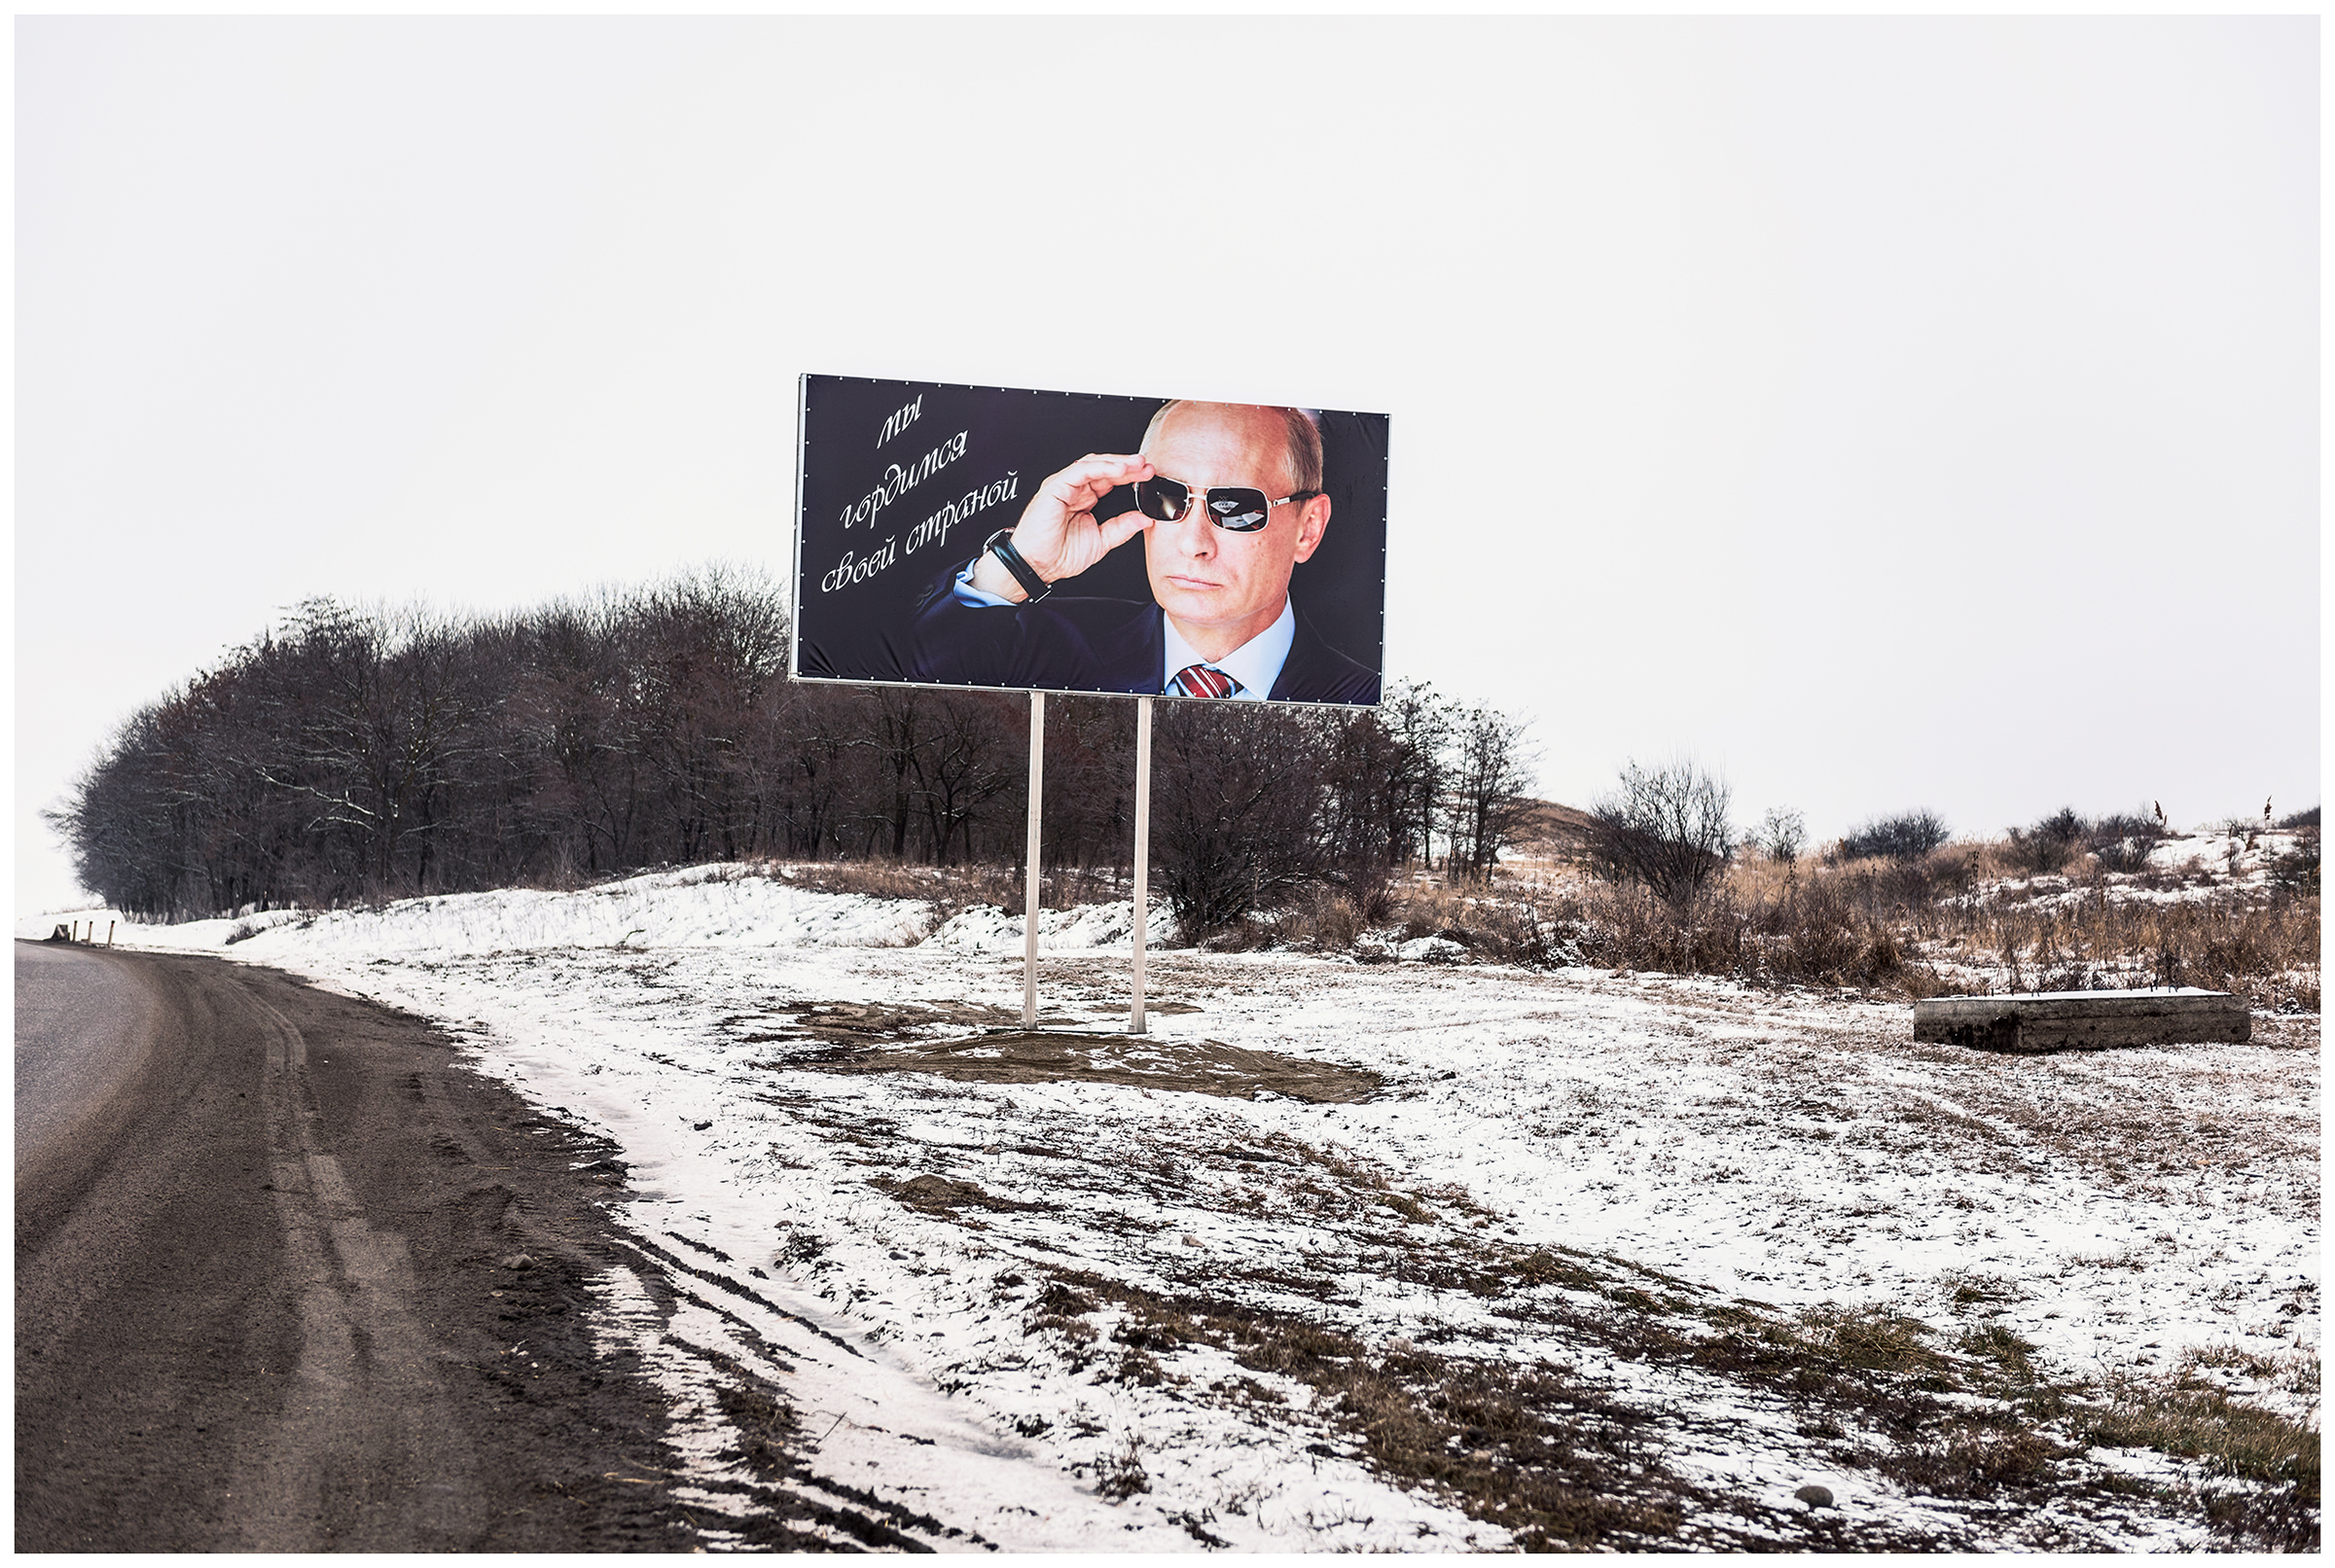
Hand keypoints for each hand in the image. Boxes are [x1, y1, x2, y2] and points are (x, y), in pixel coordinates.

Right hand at [1002, 453, 1155, 582]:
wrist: (1036, 565)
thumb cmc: (1058, 554)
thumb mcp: (1101, 541)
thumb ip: (1122, 528)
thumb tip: (1145, 519)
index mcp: (1085, 499)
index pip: (1111, 481)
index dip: (1131, 477)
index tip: (1149, 477)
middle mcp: (1075, 489)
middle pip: (1105, 469)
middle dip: (1128, 466)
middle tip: (1148, 467)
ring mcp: (1065, 485)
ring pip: (1094, 465)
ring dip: (1117, 463)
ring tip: (1137, 465)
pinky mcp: (1055, 486)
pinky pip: (1080, 470)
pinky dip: (1101, 468)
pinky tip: (1118, 470)